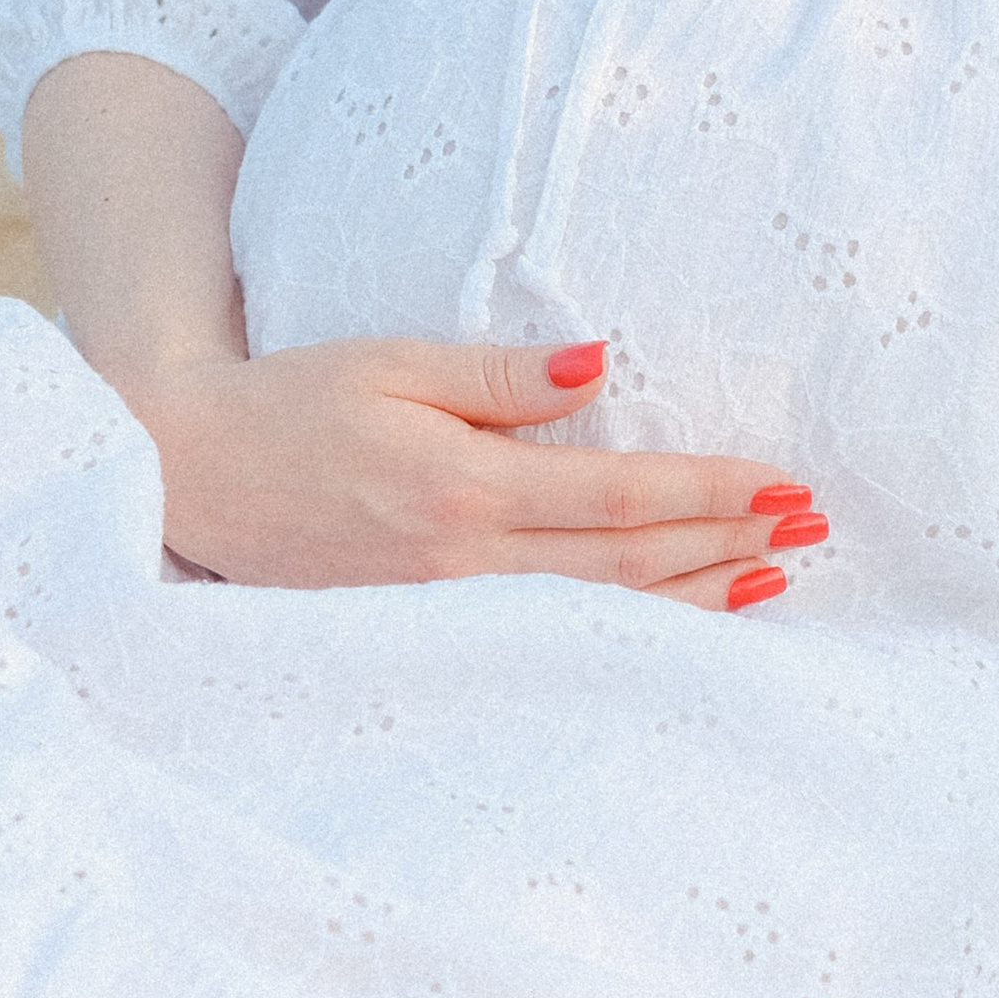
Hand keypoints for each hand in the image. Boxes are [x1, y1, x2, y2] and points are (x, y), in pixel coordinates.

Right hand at [130, 333, 828, 606]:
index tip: (784, 486)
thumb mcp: (393, 363)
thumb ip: (501, 374)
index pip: (618, 496)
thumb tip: (603, 368)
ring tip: (775, 580)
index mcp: (464, 489)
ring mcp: (447, 612)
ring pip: (598, 613)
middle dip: (728, 545)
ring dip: (694, 597)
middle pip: (628, 564)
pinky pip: (551, 634)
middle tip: (811, 529)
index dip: (709, 493)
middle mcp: (465, 563)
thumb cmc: (290, 404)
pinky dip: (625, 629)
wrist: (187, 478)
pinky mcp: (428, 633)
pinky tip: (671, 621)